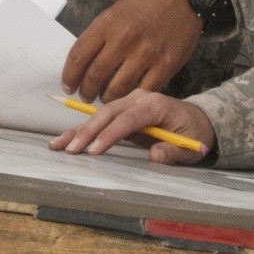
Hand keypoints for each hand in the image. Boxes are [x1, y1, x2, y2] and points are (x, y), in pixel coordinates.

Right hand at [49, 88, 215, 164]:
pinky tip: (63, 139)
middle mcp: (139, 98)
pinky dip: (81, 129)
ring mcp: (128, 102)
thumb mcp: (190, 146)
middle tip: (71, 150)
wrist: (196, 119)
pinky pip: (100, 119)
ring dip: (78, 130)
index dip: (111, 134)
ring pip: (100, 114)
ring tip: (57, 145)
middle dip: (89, 131)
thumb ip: (173, 151)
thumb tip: (154, 155)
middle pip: (109, 113)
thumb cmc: (193, 133)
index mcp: (157, 104)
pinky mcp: (121, 110)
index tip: (95, 150)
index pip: (130, 118)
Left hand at [61, 0, 200, 101]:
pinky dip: (132, 97)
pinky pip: (143, 90)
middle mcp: (125, 40)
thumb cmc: (143, 7)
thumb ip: (98, 37)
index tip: (69, 86)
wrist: (180, 0)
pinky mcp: (165, 66)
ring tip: (106, 98)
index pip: (79, 56)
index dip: (70, 76)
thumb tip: (82, 66)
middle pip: (95, 76)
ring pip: (117, 89)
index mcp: (107, 24)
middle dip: (87, 91)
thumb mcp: (114, 13)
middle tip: (86, 96)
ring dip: (107, 98)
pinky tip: (128, 96)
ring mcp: (146, 54)